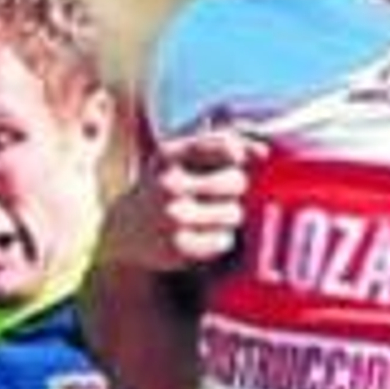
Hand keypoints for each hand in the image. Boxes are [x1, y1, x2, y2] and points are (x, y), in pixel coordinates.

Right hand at [102, 123, 264, 270]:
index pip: (222, 144)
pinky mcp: (179, 247)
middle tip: (213, 192)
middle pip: (237, 181)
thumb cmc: (170, 183)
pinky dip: (219, 239)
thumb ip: (223, 141)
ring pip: (234, 213)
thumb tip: (263, 152)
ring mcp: (172, 216)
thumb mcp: (182, 154)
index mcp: (170, 153)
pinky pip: (224, 240)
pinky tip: (198, 234)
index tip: (236, 159)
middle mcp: (168, 183)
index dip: (236, 153)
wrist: (127, 229)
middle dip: (234, 187)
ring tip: (203, 215)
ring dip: (227, 216)